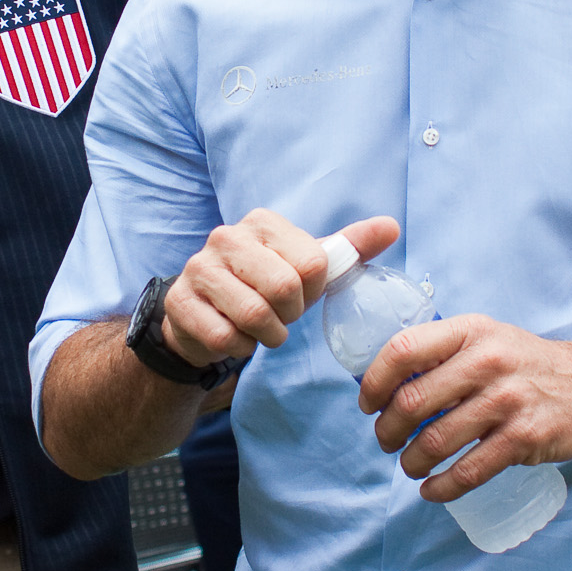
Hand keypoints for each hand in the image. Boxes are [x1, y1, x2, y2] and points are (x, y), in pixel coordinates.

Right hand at [157, 209, 399, 367]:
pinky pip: (224, 338)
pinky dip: (239, 348)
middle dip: (289, 315)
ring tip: (259, 328)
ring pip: (254, 315)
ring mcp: (198, 268)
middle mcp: (226, 237)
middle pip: (285, 288)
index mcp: (261, 222)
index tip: (297, 293)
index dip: (312, 291)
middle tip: (279, 315)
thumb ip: (349, 248)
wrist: (204, 313)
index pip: (314, 263)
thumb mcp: (306, 265)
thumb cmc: (263, 286)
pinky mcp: (179, 303)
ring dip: (266, 335)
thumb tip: (392, 226)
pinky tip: (235, 336)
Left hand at [360, 316, 571, 503]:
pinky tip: (431, 490)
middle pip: (411, 401)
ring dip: (411, 462)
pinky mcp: (524, 439)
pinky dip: (440, 488)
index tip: (368, 404)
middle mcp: (487, 361)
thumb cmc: (527, 364)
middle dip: (388, 430)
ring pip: (435, 441)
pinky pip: (468, 472)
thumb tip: (387, 382)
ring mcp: (507, 401)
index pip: (403, 350)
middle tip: (386, 441)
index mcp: (470, 331)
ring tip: (409, 466)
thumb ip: (444, 353)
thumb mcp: (487, 339)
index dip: (374, 382)